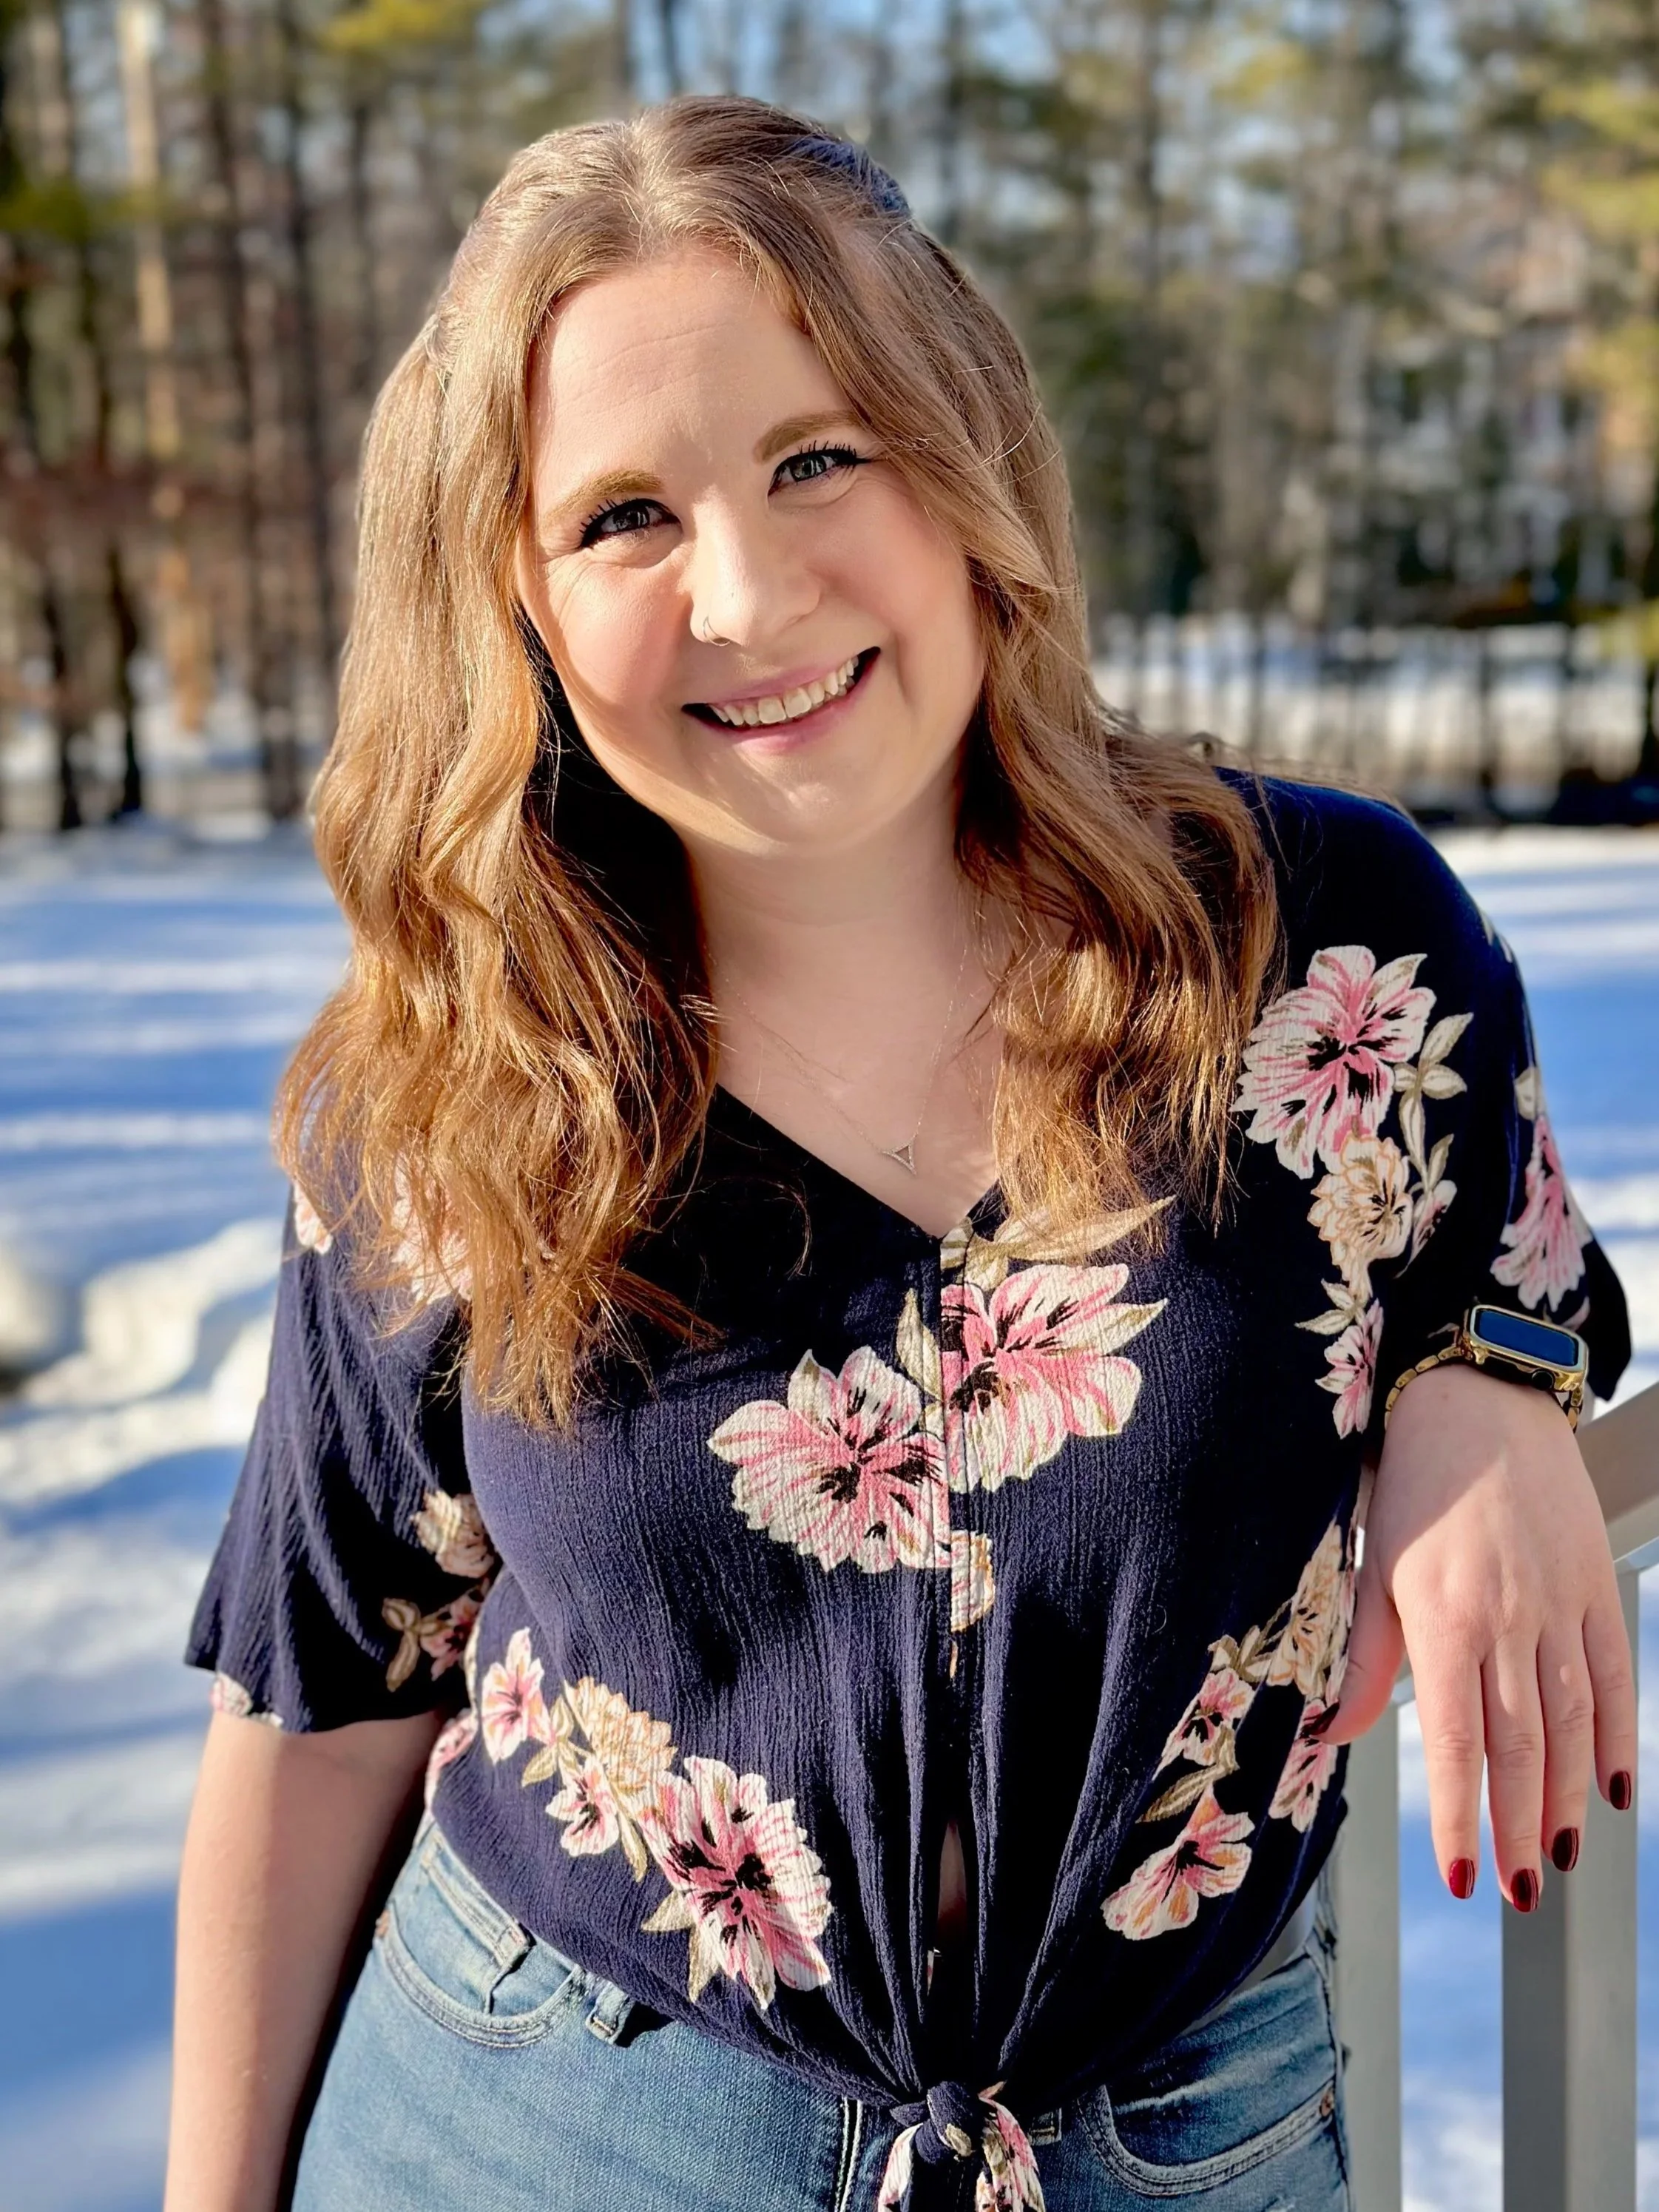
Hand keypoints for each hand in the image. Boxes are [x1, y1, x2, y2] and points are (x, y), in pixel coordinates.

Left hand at [1324, 1362, 1635, 1909]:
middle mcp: (1510, 1618)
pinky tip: (1616, 1790)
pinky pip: (1616, 1675)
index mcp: (1444, 1615)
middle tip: (1520, 1890)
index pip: (1454, 1737)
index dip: (1458, 1812)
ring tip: (1560, 1857)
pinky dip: (1619, 1736)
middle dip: (1518, 1824)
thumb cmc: (1410, 1481)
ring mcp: (1561, 1603)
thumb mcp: (1372, 1564)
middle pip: (1521, 1744)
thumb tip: (1328, 1735)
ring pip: (1574, 1721)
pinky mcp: (1596, 1585)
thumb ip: (1359, 1657)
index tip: (1461, 1877)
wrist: (1480, 1395)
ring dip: (1569, 1797)